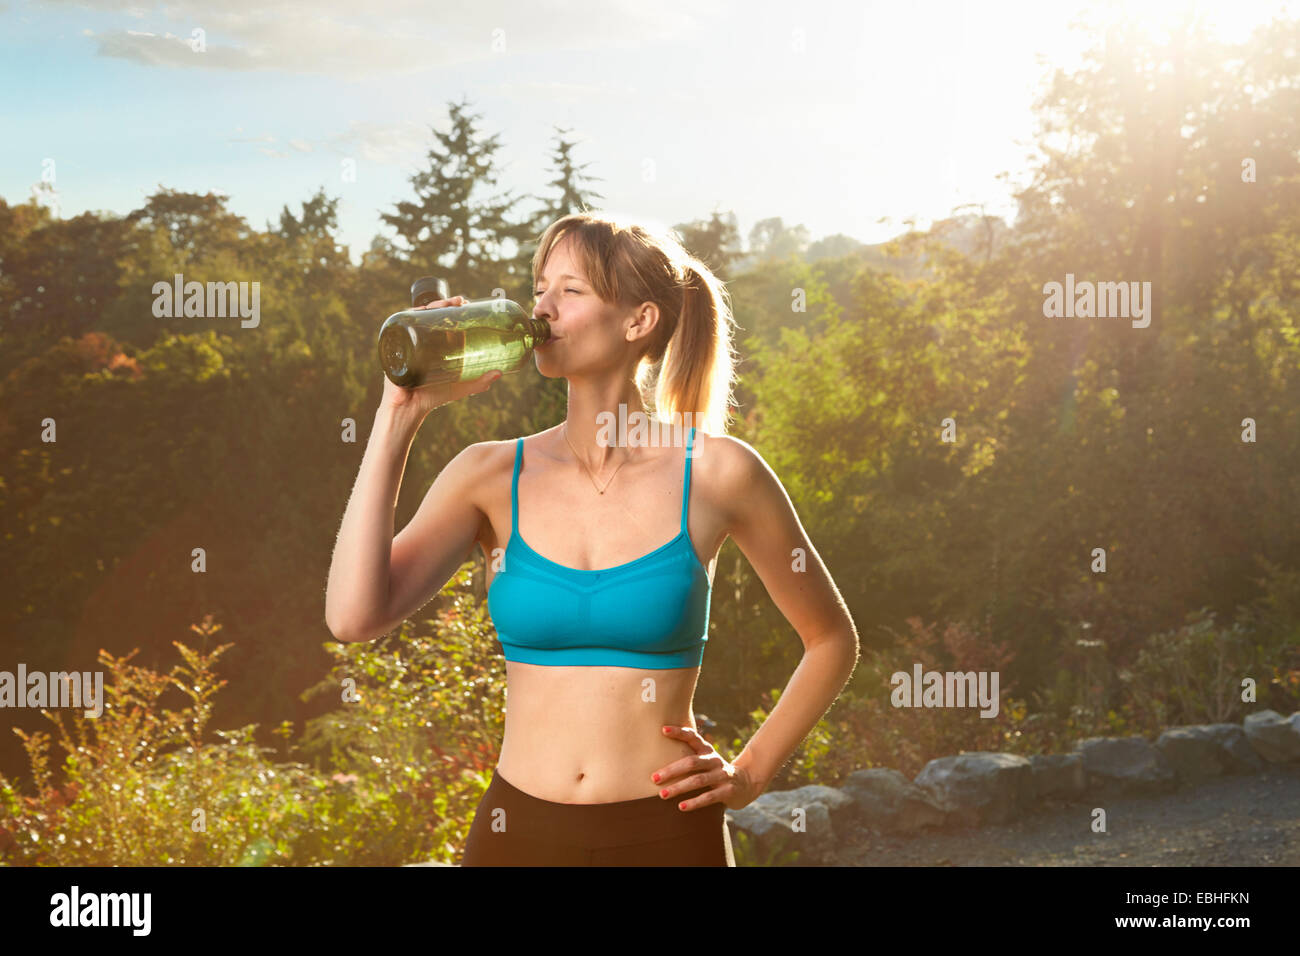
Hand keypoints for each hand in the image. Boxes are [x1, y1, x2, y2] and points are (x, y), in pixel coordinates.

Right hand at [380, 296, 500, 415]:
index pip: (443, 320)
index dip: (453, 309)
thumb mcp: (460, 387)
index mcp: (435, 345)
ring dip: (431, 306)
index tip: (465, 303)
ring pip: (418, 316)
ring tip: (445, 304)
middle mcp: (421, 340)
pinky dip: (409, 315)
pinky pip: (401, 326)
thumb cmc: (433, 397)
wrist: (409, 408)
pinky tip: (420, 310)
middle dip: (444, 303)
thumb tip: (500, 373)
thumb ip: (479, 382)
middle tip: (459, 301)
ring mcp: (409, 341)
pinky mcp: (396, 346)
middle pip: (432, 314)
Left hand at [651, 725, 763, 811]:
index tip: (663, 730)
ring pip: (698, 780)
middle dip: (671, 770)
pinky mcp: (728, 791)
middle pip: (691, 762)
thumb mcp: (705, 760)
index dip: (679, 732)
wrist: (746, 783)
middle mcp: (715, 760)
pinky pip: (709, 797)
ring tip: (662, 795)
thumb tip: (653, 758)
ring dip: (679, 788)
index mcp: (707, 750)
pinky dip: (694, 802)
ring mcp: (723, 775)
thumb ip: (687, 758)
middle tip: (654, 778)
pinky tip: (681, 807)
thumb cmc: (715, 772)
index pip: (693, 736)